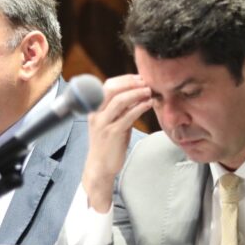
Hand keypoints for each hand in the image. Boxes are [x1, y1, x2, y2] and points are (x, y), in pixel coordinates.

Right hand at [82, 75, 151, 212]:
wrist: (100, 167)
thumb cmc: (108, 144)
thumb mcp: (112, 122)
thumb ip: (120, 108)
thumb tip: (136, 93)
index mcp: (94, 108)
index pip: (108, 85)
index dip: (125, 79)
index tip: (140, 77)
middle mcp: (96, 113)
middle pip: (111, 89)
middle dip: (130, 82)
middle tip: (146, 81)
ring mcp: (103, 123)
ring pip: (119, 101)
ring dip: (136, 93)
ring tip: (149, 91)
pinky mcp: (112, 134)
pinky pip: (127, 116)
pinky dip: (139, 107)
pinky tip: (148, 104)